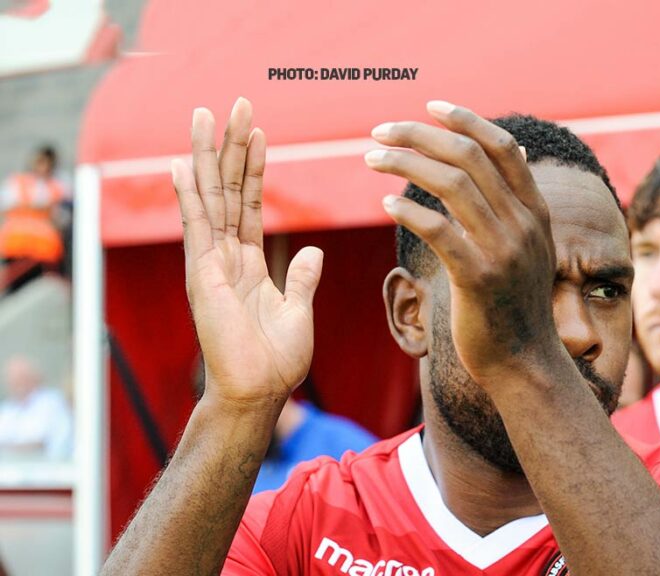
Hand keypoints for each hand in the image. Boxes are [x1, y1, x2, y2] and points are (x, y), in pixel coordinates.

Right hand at [172, 98, 322, 409]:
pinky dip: (190, 194)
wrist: (259, 392)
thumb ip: (303, 278)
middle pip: (229, 190)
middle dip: (233, 147)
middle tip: (238, 105)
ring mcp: (210, 264)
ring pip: (211, 198)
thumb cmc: (275, 360)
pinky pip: (197, 227)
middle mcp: (225, 257)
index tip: (259, 132)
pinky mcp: (202, 275)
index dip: (255, 167)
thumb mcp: (298, 311)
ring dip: (211, 156)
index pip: (250, 204)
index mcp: (248, 263)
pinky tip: (183, 163)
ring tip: (209, 114)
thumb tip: (312, 249)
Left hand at [366, 101, 560, 384]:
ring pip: (451, 184)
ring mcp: (504, 250)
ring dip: (404, 164)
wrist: (524, 362)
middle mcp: (523, 224)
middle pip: (469, 156)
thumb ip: (517, 204)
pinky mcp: (478, 278)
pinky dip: (408, 209)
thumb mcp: (528, 247)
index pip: (501, 146)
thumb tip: (517, 153)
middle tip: (380, 131)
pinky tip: (386, 203)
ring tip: (371, 158)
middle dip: (420, 135)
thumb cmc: (514, 304)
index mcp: (535, 211)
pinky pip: (438, 230)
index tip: (430, 106)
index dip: (465, 120)